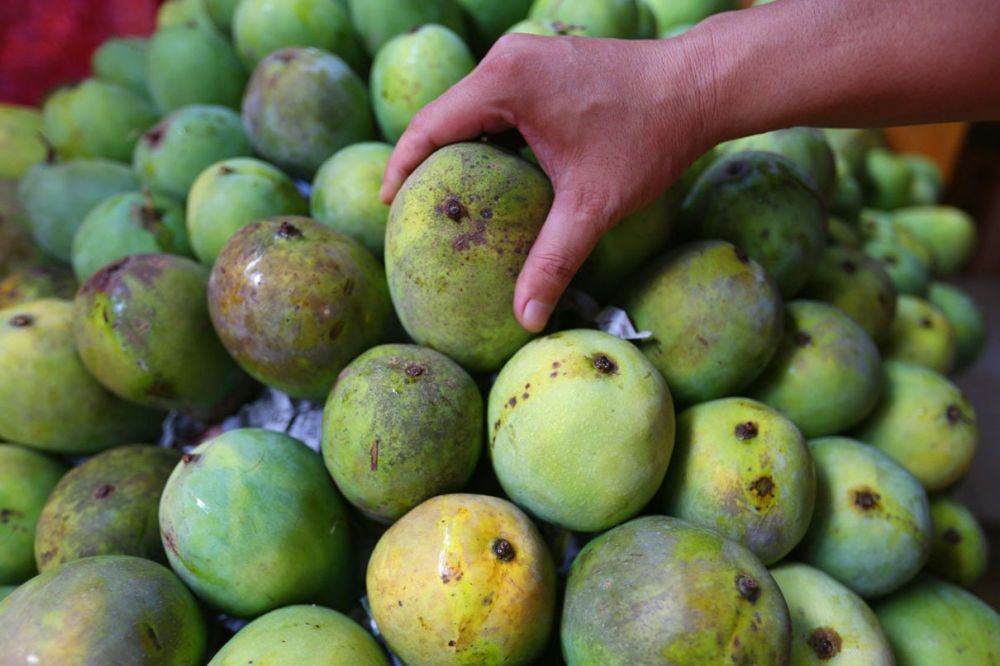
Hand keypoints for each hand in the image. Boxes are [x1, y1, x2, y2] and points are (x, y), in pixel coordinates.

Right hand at [380, 32, 718, 332]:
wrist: (699, 85)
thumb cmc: (649, 136)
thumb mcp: (593, 205)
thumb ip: (553, 261)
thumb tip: (526, 319)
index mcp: (506, 82)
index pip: (429, 127)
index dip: (399, 167)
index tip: (385, 205)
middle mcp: (509, 58)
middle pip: (444, 114)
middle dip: (422, 161)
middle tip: (408, 210)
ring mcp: (527, 55)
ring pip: (470, 106)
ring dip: (454, 147)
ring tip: (440, 196)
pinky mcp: (544, 63)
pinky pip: (496, 100)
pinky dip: (484, 135)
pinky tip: (488, 174)